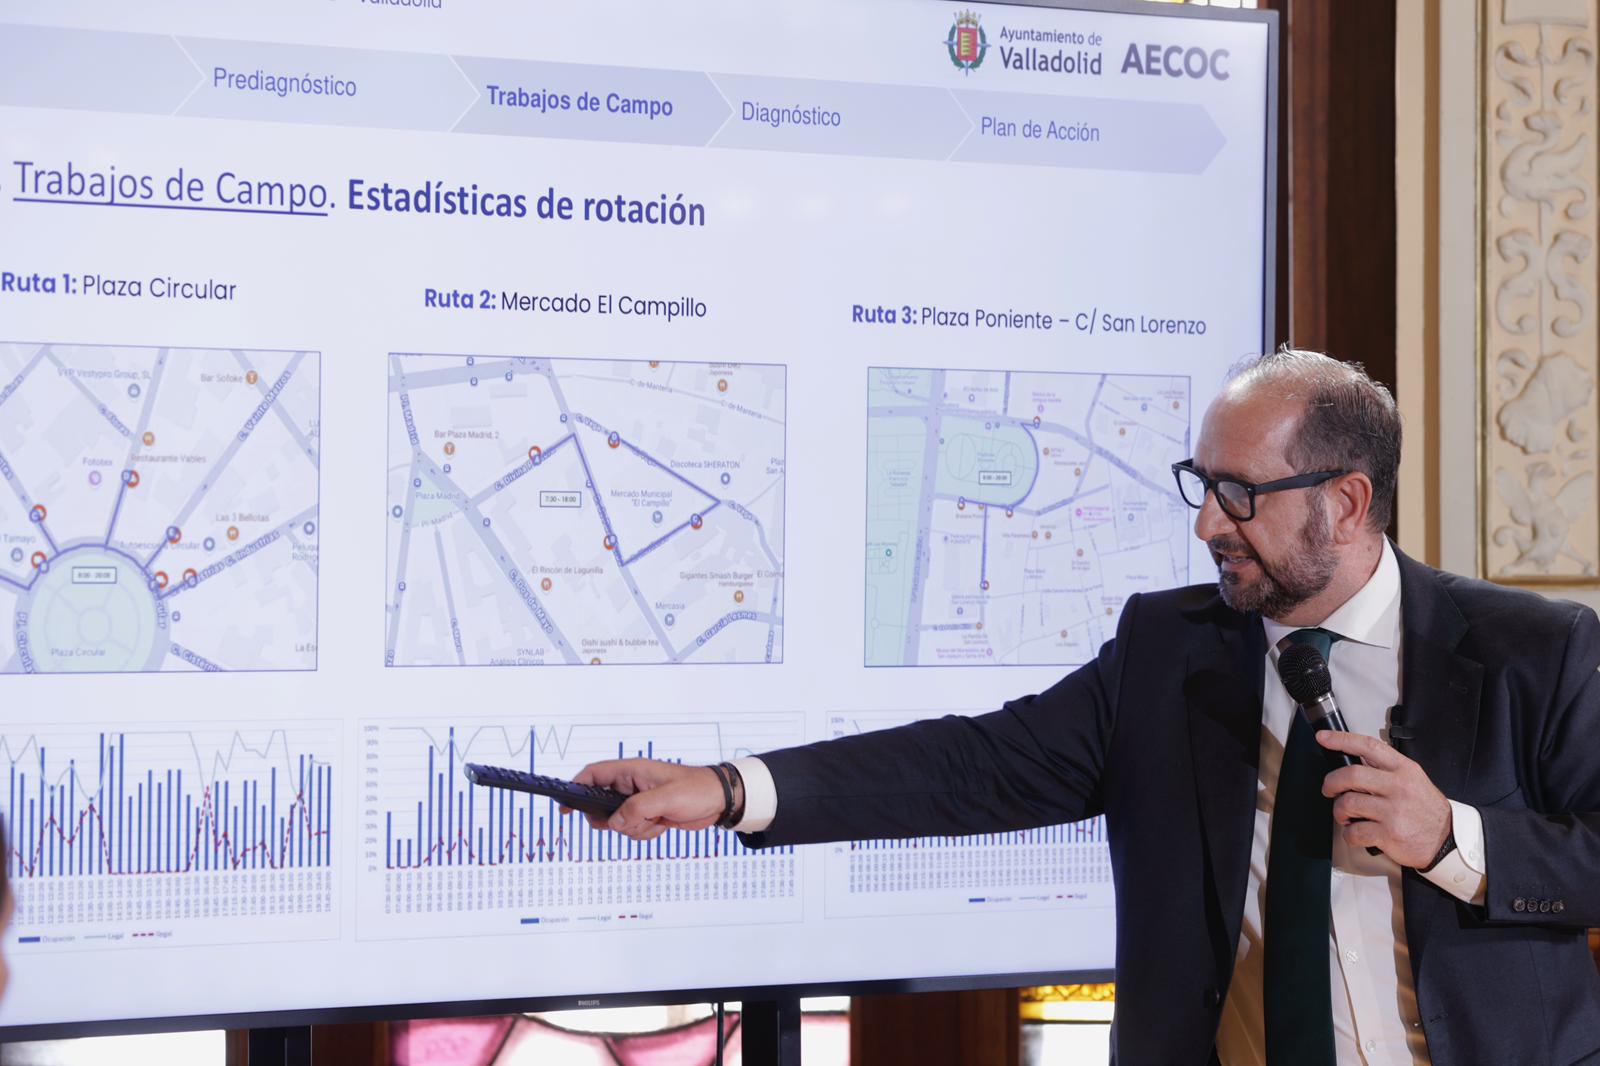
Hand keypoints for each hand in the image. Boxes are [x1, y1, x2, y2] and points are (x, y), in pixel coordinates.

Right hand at [569, 758, 728, 840]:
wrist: (718, 801)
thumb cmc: (696, 788)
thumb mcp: (665, 798)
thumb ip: (636, 809)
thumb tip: (615, 823)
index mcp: (632, 771)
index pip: (594, 774)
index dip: (576, 786)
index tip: (565, 804)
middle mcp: (631, 785)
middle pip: (601, 804)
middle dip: (612, 819)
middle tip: (629, 821)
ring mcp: (638, 802)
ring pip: (617, 822)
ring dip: (633, 828)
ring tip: (655, 821)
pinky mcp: (647, 816)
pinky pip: (632, 830)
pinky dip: (644, 833)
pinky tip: (661, 826)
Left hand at [1316, 731, 1451, 867]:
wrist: (1447, 841)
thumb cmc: (1426, 810)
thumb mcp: (1413, 780)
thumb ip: (1387, 768)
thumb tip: (1357, 757)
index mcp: (1403, 770)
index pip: (1369, 746)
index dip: (1342, 739)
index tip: (1323, 738)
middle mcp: (1398, 787)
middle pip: (1351, 775)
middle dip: (1331, 782)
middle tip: (1329, 789)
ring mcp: (1393, 811)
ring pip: (1347, 804)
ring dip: (1339, 811)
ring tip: (1345, 816)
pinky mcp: (1388, 834)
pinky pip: (1354, 832)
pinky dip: (1348, 834)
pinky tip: (1356, 832)